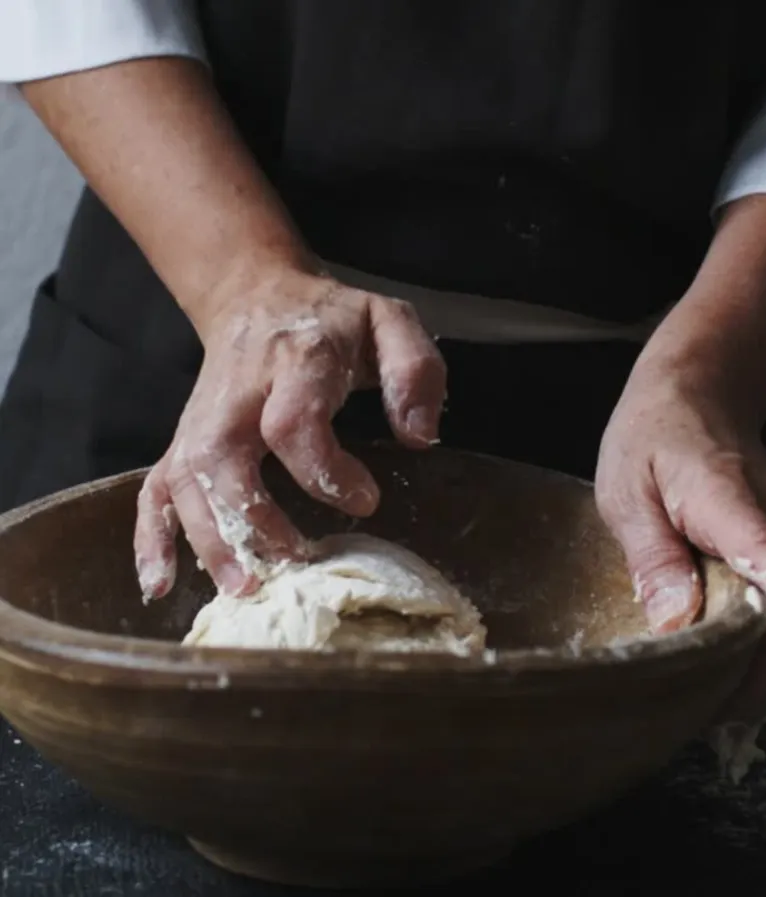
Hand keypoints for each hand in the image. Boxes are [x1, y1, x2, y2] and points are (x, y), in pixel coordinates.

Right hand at [134, 271, 445, 600]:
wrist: (258, 296)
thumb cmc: (332, 321)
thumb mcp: (390, 322)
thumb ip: (414, 370)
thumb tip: (418, 438)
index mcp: (295, 361)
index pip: (293, 423)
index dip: (325, 471)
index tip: (366, 501)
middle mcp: (238, 393)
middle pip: (223, 458)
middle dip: (254, 518)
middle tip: (296, 561)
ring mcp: (202, 418)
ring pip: (186, 480)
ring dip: (209, 539)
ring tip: (244, 589)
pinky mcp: (184, 439)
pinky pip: (154, 488)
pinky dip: (151, 536)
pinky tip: (161, 583)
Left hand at [594, 367, 765, 732]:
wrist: (697, 396)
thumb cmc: (653, 438)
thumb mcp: (628, 492)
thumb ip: (652, 556)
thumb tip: (676, 623)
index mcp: (733, 500)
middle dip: (755, 675)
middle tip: (708, 725)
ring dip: (753, 663)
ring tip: (706, 708)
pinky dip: (754, 637)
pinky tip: (718, 662)